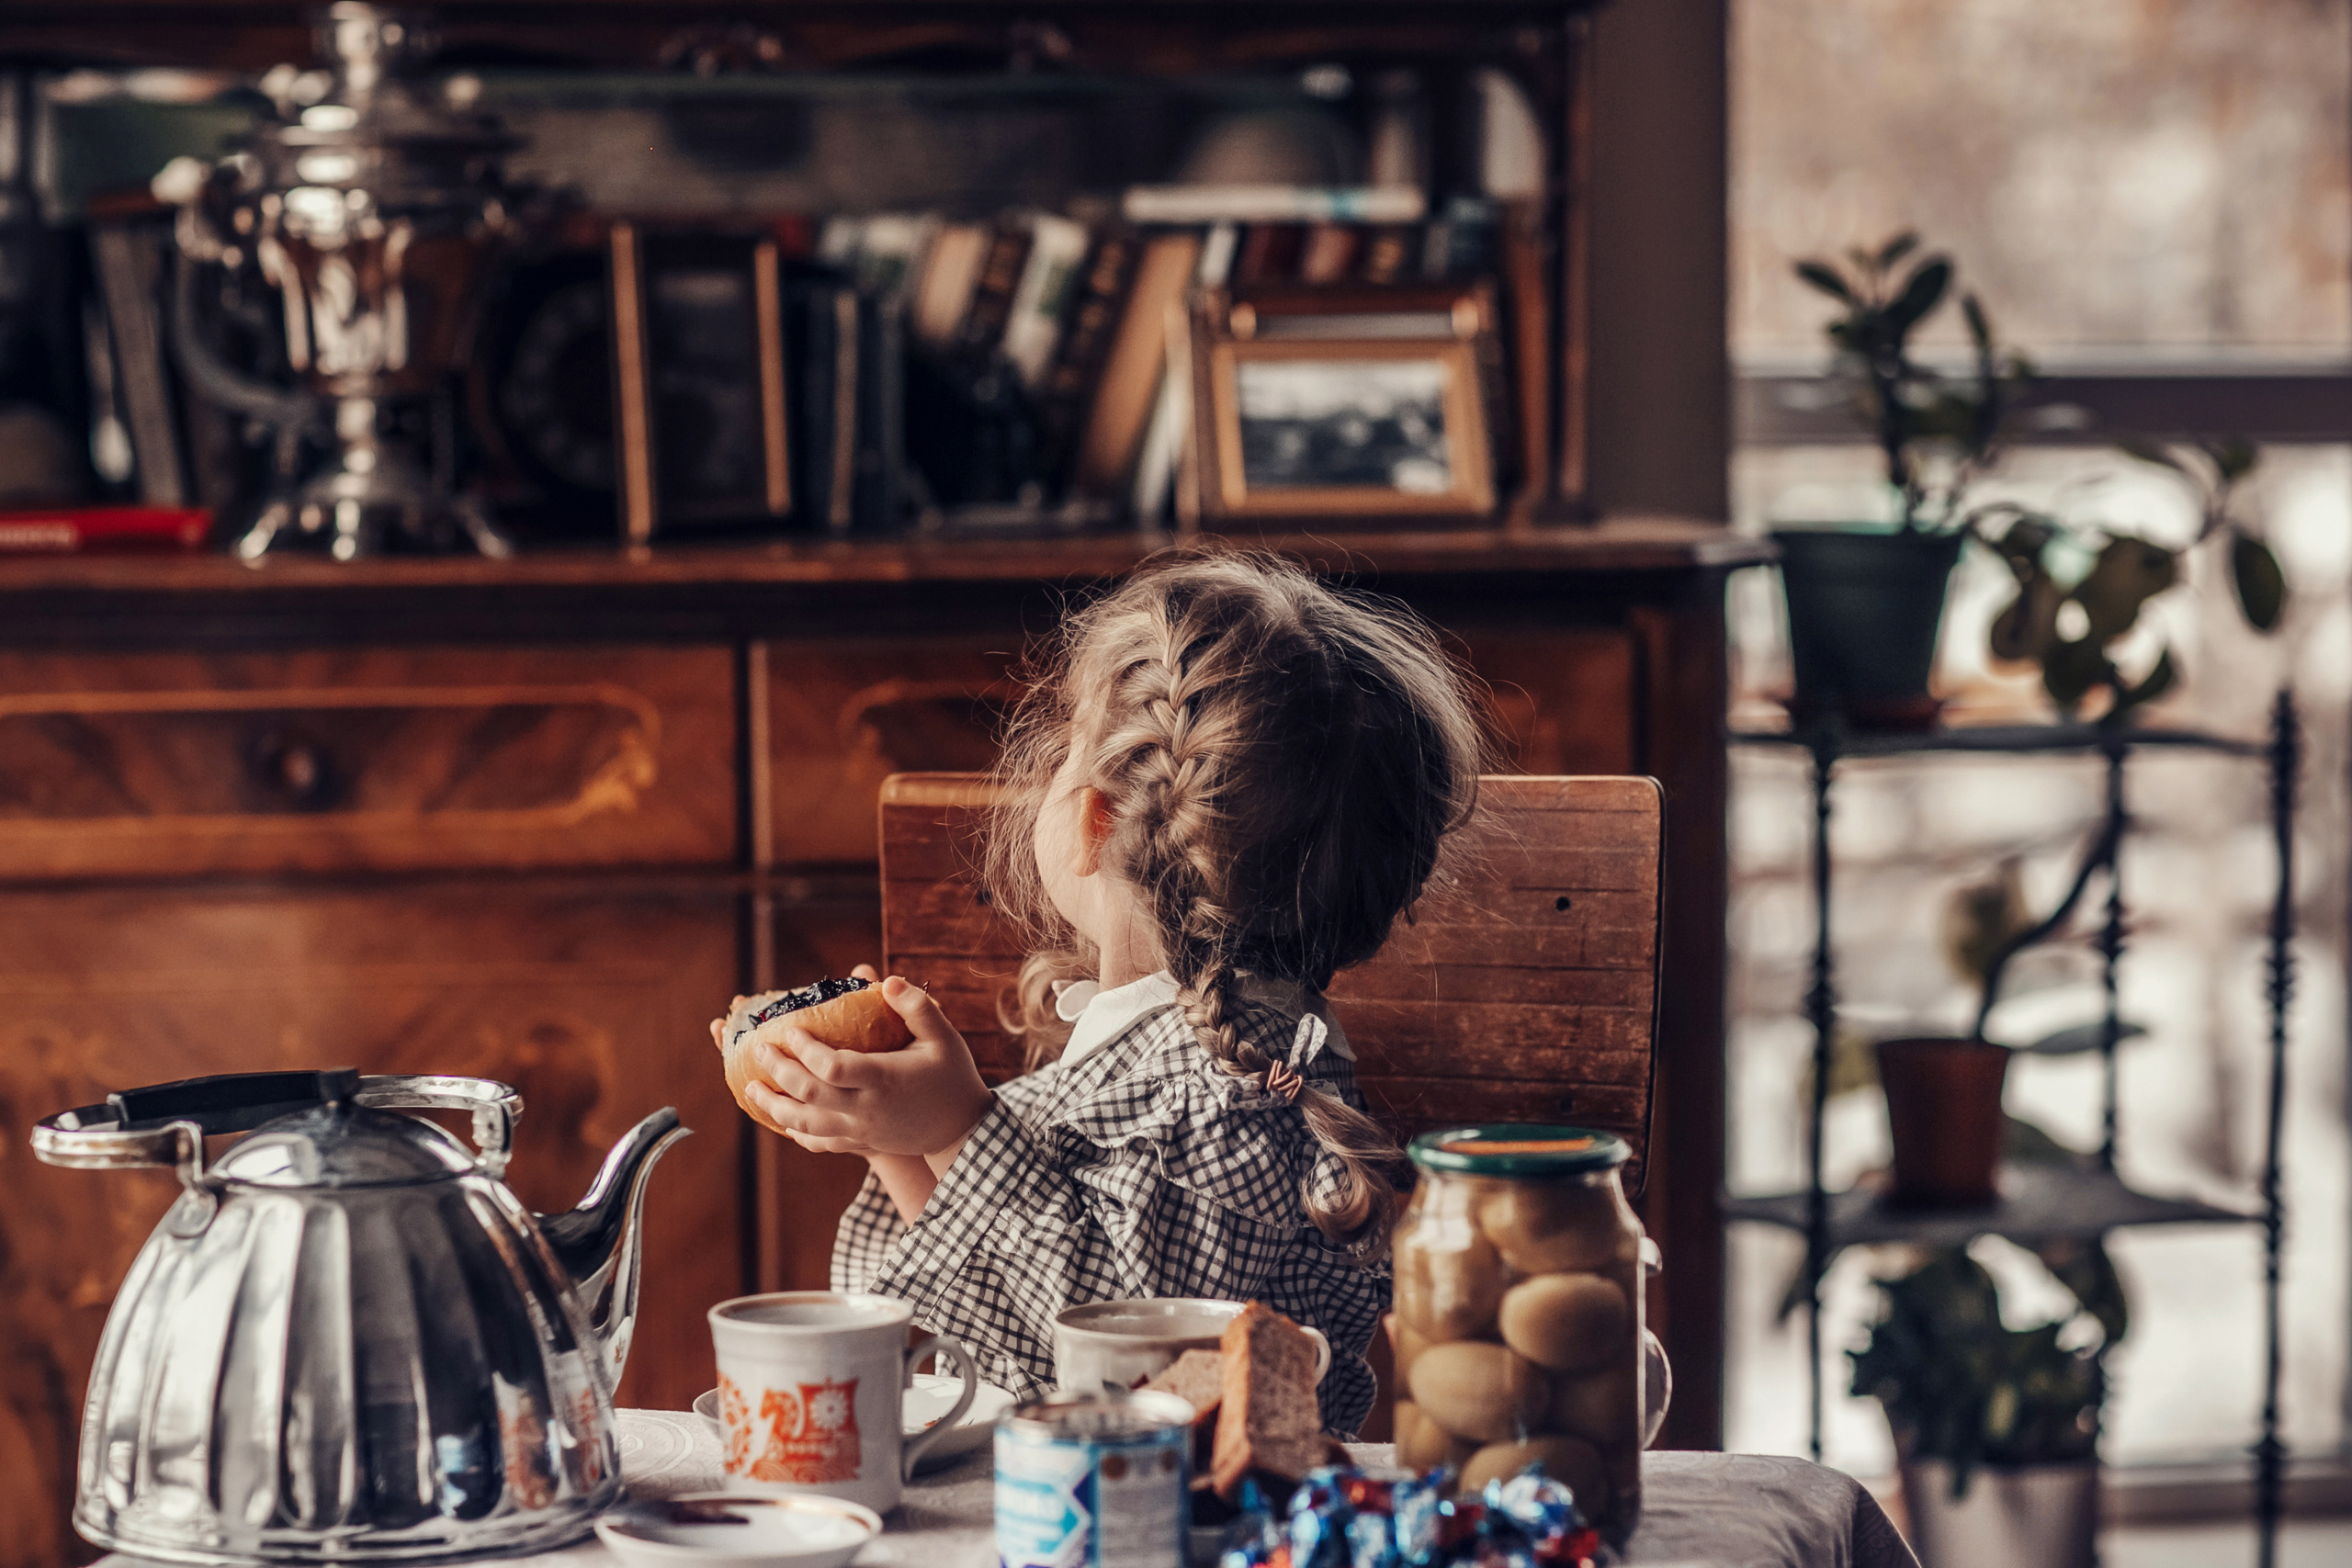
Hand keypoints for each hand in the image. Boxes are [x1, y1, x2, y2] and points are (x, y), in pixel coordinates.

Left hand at [741, 973, 993, 1160]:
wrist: (962, 1132)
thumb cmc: (952, 1077)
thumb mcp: (944, 1038)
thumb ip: (917, 1008)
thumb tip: (888, 981)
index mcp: (884, 1080)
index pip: (832, 1067)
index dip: (804, 1050)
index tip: (788, 1030)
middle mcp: (866, 1109)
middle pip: (809, 1095)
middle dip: (778, 1071)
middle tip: (758, 1049)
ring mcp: (860, 1132)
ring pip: (805, 1124)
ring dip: (774, 1106)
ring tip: (751, 1087)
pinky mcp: (860, 1145)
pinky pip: (818, 1142)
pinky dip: (796, 1131)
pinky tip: (782, 1119)